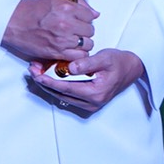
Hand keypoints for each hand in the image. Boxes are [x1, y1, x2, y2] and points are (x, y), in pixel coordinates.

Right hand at [1, 0, 98, 64]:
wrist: (12, 22)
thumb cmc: (31, 10)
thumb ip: (77, 4)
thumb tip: (95, 13)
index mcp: (66, 7)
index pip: (90, 16)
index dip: (86, 19)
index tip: (79, 21)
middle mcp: (66, 23)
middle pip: (90, 31)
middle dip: (85, 31)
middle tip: (76, 32)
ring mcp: (62, 39)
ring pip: (87, 45)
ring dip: (83, 44)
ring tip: (73, 42)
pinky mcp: (56, 52)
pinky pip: (78, 57)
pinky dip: (77, 55)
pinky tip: (70, 50)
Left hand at [27, 49, 144, 115]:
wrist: (131, 69)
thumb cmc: (118, 62)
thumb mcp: (105, 58)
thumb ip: (87, 63)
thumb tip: (70, 68)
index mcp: (95, 93)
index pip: (66, 88)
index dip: (50, 82)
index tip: (37, 75)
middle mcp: (92, 103)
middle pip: (61, 94)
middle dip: (45, 83)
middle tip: (32, 70)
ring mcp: (90, 105)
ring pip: (63, 96)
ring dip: (49, 86)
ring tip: (37, 72)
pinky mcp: (88, 102)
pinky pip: (68, 96)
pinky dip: (57, 87)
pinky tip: (49, 77)